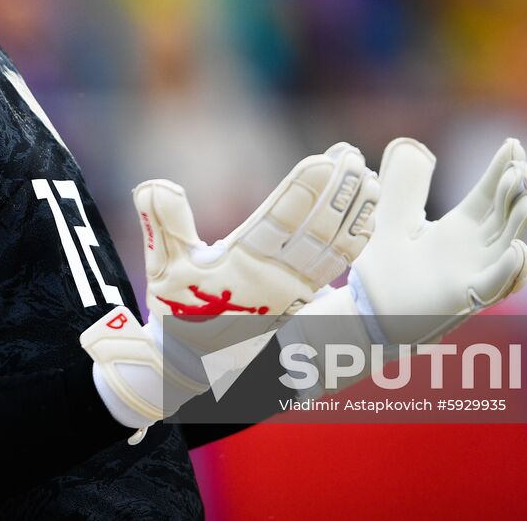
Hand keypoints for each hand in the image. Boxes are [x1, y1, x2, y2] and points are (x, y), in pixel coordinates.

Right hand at [83, 142, 380, 428]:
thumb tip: (156, 184)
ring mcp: (295, 293)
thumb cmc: (178, 312)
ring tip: (370, 180)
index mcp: (240, 265)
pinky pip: (338, 270)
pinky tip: (370, 218)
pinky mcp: (306, 303)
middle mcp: (274, 280)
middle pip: (316, 230)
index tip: (323, 160)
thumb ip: (161, 222)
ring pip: (335, 250)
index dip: (302, 190)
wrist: (195, 368)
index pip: (278, 221)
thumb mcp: (162, 267)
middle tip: (353, 157)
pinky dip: (357, 242)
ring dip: (355, 214)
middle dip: (338, 192)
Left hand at [279, 137, 526, 395]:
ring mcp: (473, 274)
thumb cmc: (383, 267)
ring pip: (514, 249)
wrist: (367, 307)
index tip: (514, 145)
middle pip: (509, 218)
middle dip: (522, 194)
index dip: (505, 170)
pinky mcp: (463, 300)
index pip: (491, 195)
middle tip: (523, 171)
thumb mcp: (396, 217)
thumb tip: (413, 151)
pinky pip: (494, 287)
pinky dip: (510, 270)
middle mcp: (475, 250)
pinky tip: (518, 249)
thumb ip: (407, 187)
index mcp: (461, 228)